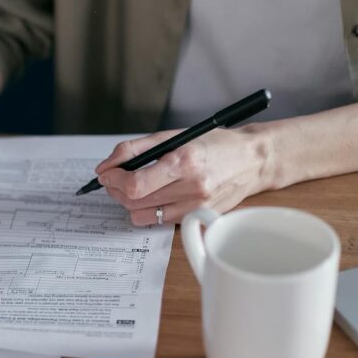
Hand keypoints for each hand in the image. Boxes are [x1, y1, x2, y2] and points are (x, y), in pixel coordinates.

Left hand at [94, 126, 273, 225]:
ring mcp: (195, 207)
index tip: (106, 173)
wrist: (251, 160)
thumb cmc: (213, 145)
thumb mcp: (173, 136)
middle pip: (134, 202)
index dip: (113, 180)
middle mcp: (191, 187)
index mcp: (184, 162)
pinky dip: (149, 209)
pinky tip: (157, 195)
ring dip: (130, 202)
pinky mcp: (197, 218)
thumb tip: (105, 166)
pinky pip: (159, 221)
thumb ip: (134, 149)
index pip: (135, 184)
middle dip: (116, 190)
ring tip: (134, 187)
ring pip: (142, 215)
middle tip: (114, 179)